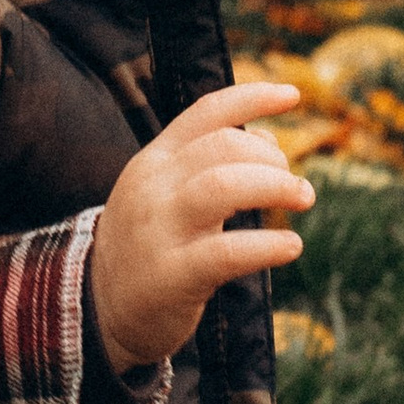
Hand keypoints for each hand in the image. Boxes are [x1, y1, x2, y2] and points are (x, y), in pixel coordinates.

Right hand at [90, 82, 311, 372]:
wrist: (100, 308)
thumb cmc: (150, 244)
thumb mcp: (167, 193)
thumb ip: (210, 164)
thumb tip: (269, 138)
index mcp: (154, 160)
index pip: (206, 113)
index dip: (252, 97)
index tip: (293, 95)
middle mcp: (154, 187)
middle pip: (222, 146)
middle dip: (271, 158)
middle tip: (295, 185)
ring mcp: (159, 230)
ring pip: (223, 187)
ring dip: (274, 187)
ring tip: (303, 199)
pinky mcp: (171, 276)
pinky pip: (226, 252)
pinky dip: (267, 245)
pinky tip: (291, 245)